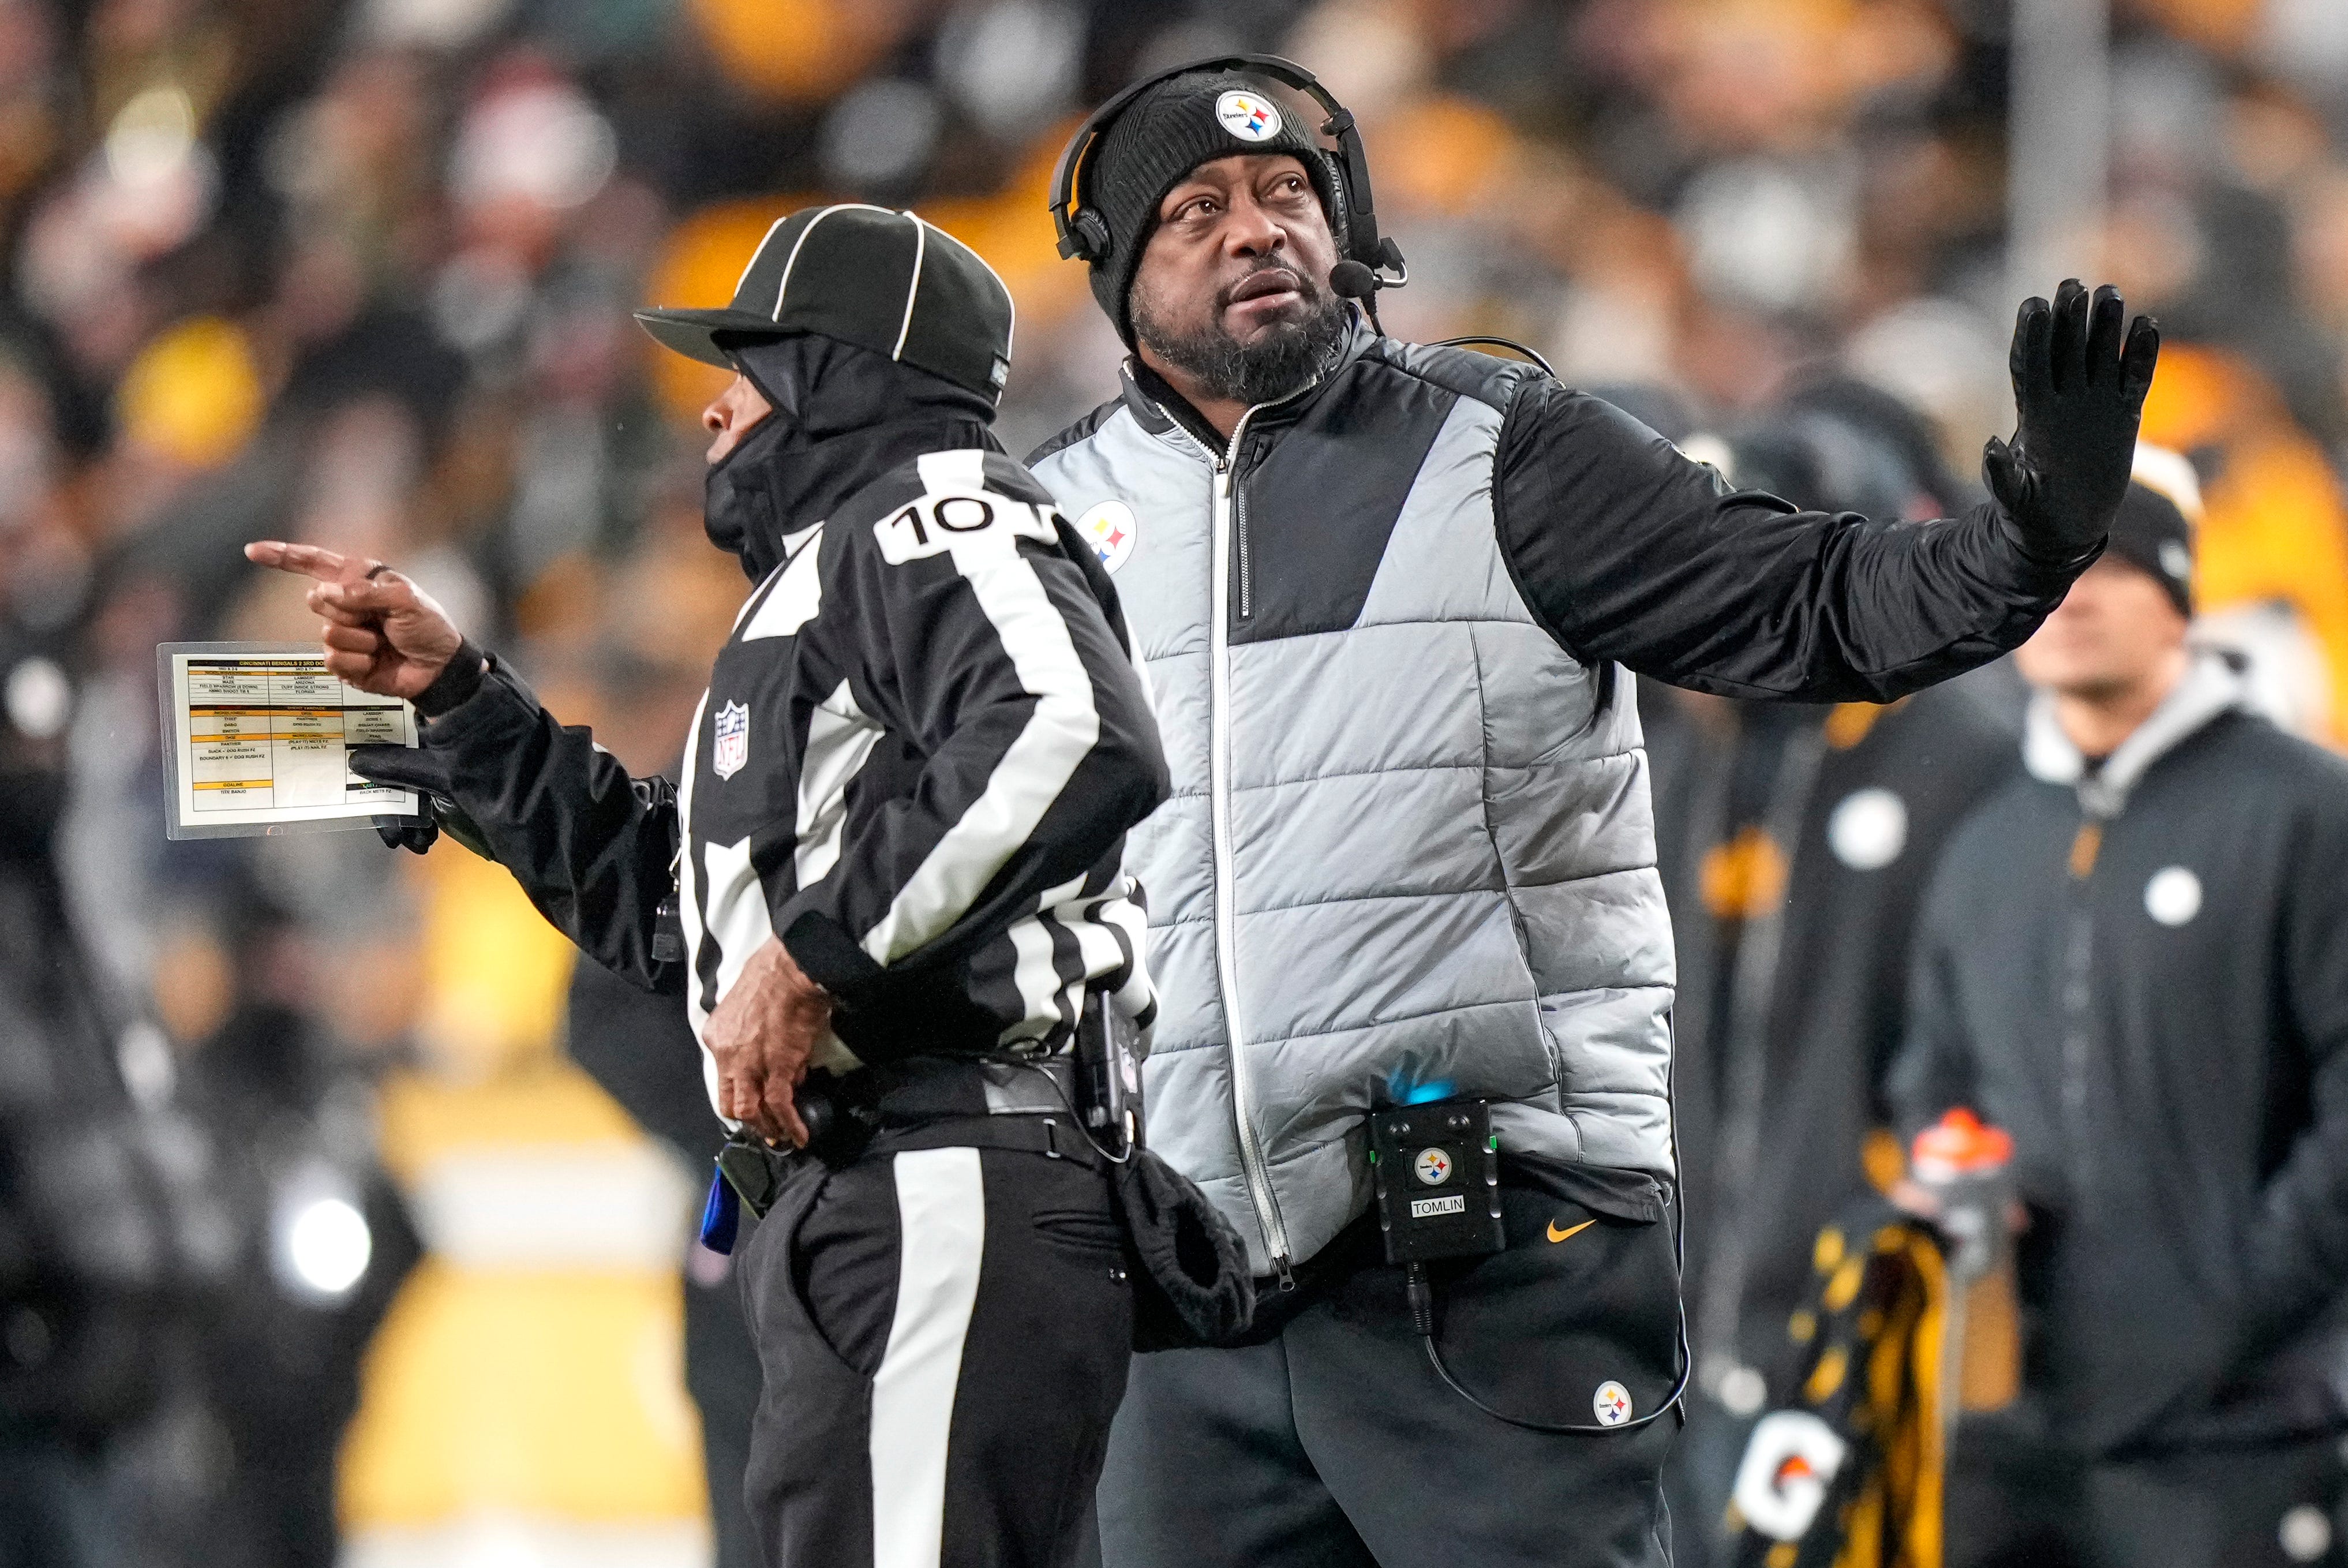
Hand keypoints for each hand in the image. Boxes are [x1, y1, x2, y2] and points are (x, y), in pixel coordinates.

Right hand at [243, 540, 464, 700]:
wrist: (439, 667)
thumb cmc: (428, 627)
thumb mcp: (405, 599)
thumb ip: (365, 591)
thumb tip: (323, 592)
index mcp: (358, 580)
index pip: (313, 563)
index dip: (282, 556)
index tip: (252, 551)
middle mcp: (345, 604)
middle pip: (317, 600)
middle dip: (349, 610)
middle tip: (379, 620)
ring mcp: (343, 634)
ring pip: (328, 634)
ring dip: (362, 640)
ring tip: (383, 642)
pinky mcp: (344, 663)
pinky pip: (335, 660)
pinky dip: (361, 662)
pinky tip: (377, 661)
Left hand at [704, 937, 832, 1147]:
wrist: (793, 967)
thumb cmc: (772, 972)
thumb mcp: (747, 1003)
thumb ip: (753, 1034)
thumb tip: (780, 1060)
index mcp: (716, 1036)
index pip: (722, 1078)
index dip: (739, 1095)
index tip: (753, 1103)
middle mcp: (726, 1054)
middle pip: (731, 1101)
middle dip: (749, 1120)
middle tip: (765, 1130)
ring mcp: (750, 1064)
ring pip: (751, 1110)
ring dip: (767, 1127)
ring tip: (782, 1137)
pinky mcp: (777, 1068)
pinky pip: (779, 1105)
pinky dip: (789, 1124)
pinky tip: (799, 1135)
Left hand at [1984, 279, 2160, 559]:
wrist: (2065, 528)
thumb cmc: (2031, 515)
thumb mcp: (2013, 499)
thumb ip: (2001, 476)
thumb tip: (1990, 446)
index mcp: (2032, 415)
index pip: (2029, 365)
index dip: (2030, 336)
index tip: (2033, 305)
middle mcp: (2063, 401)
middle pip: (2064, 349)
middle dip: (2068, 318)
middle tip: (2073, 284)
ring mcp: (2094, 404)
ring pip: (2100, 355)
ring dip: (2105, 325)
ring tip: (2111, 292)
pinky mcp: (2124, 413)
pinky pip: (2135, 377)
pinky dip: (2142, 354)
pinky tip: (2148, 325)